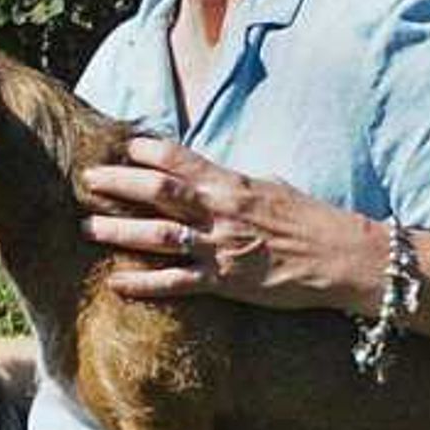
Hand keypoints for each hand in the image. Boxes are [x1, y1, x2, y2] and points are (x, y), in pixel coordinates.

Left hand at [76, 134, 375, 308]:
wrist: (341, 257)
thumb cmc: (310, 220)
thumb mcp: (270, 188)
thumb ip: (234, 183)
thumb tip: (209, 175)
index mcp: (232, 183)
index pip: (180, 157)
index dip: (145, 150)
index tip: (120, 147)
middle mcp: (221, 211)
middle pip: (158, 190)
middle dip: (118, 183)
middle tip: (87, 180)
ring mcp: (220, 247)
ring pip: (158, 234)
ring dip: (119, 230)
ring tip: (88, 227)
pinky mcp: (225, 283)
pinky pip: (176, 283)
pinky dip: (143, 282)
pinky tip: (116, 282)